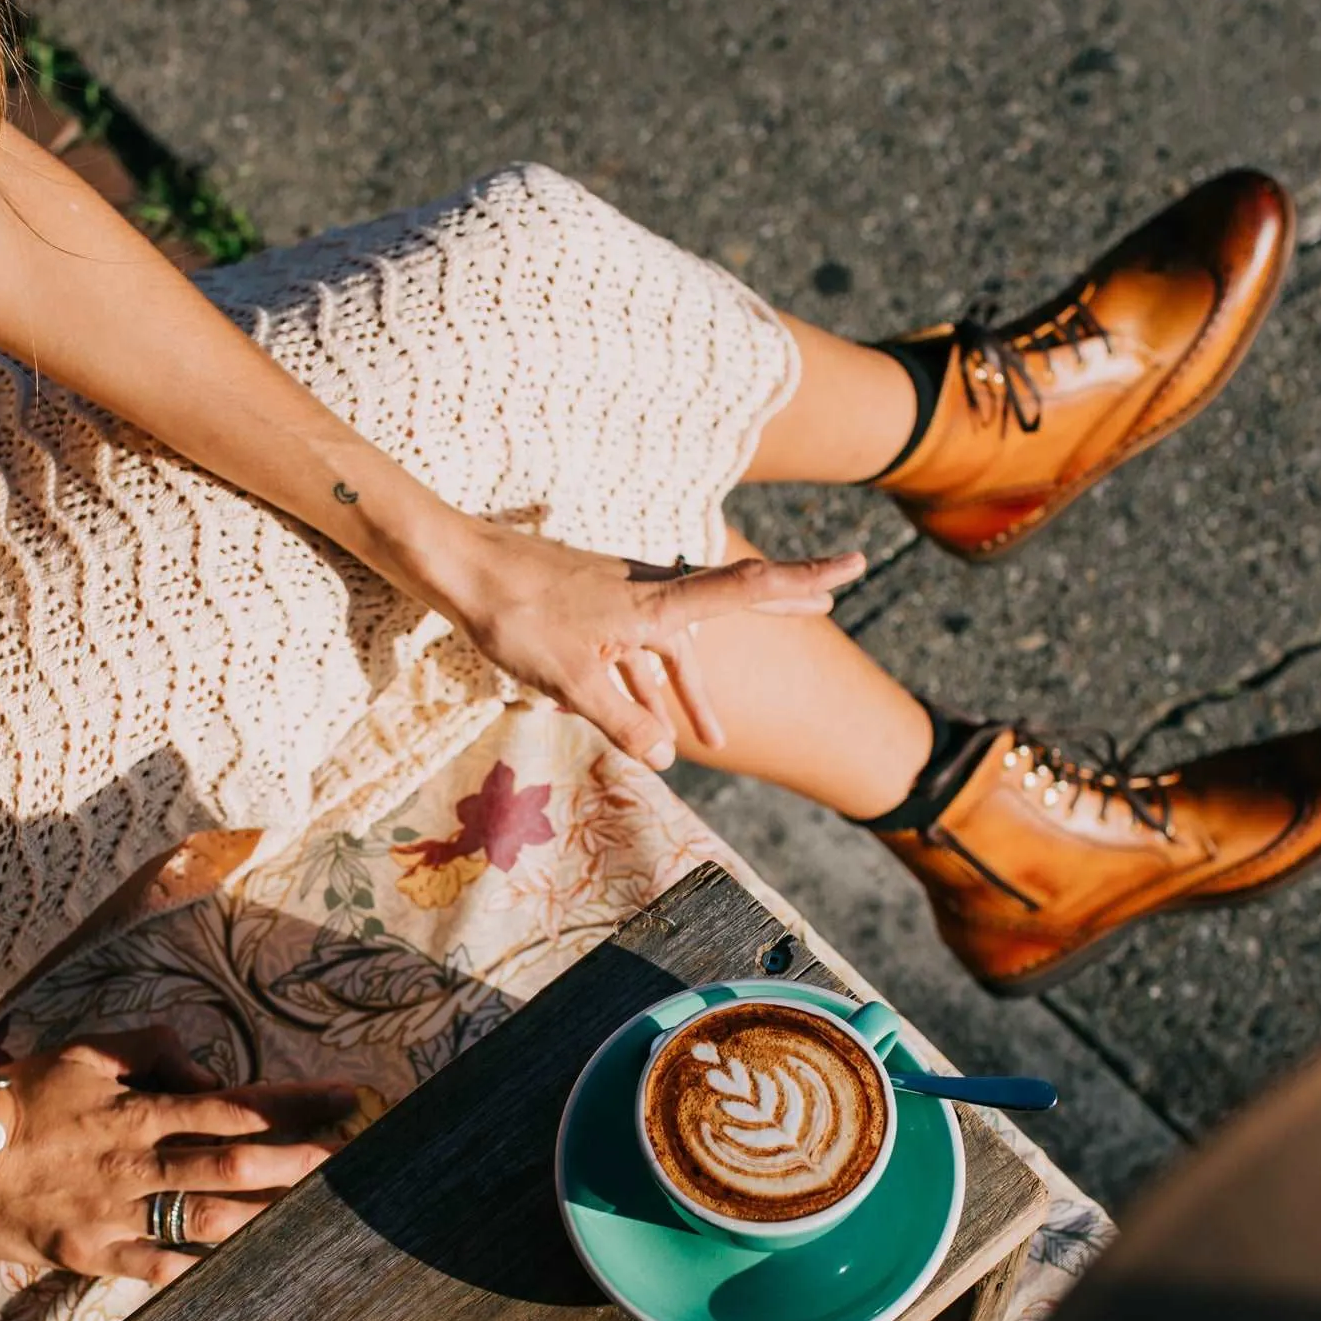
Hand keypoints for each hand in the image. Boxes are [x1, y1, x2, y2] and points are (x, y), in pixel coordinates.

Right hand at [0, 1028, 356, 1280]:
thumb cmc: (20, 1096)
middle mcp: (139, 1164)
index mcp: (141, 1111)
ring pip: (208, 1221)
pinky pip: (157, 1267)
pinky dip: (199, 1268)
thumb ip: (152, 1049)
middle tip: (354, 1159)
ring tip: (317, 1214)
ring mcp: (118, 1214)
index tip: (347, 1096)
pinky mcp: (92, 1254)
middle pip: (237, 1166)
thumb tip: (211, 1072)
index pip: (236, 1104)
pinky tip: (243, 1268)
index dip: (296, 1101)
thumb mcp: (86, 1051)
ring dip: (268, 1218)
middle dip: (302, 1162)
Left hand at [434, 526, 864, 770]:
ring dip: (690, 690)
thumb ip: (622, 720)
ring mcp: (620, 599)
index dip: (802, 579)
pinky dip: (643, 684)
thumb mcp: (572, 681)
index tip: (856, 563)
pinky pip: (633, 650)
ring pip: (672, 645)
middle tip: (833, 596)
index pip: (745, 589)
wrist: (465, 572)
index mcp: (655, 604)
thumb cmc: (519, 618)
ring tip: (710, 737)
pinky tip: (636, 721)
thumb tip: (665, 757)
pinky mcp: (593, 609)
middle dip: (777, 607)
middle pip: (726, 603)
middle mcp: (649, 592)